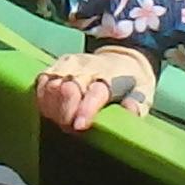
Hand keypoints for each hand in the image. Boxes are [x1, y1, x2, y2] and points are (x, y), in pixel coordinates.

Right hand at [34, 43, 154, 131]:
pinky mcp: (57, 64)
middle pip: (66, 89)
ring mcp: (69, 65)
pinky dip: (41, 98)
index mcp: (110, 77)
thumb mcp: (143, 90)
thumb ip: (138, 102)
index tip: (78, 126)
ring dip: (52, 108)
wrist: (122, 56)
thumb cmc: (132, 81)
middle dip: (64, 113)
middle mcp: (87, 68)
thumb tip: (130, 111)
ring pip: (50, 86)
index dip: (84, 110)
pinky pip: (41, 81)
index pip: (94, 93)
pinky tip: (49, 110)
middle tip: (70, 129)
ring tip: (60, 121)